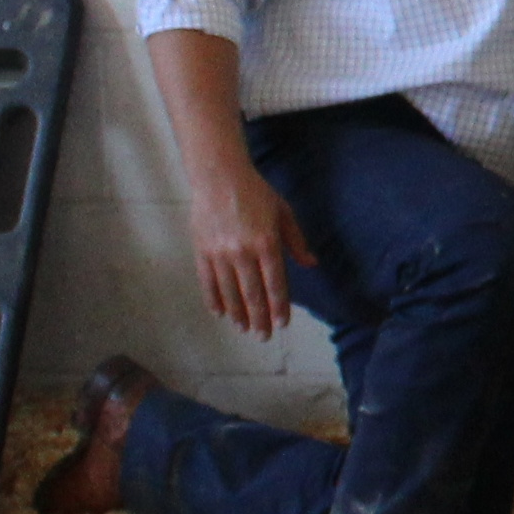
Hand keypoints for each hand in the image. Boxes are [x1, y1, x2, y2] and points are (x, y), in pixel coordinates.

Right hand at [187, 155, 313, 339]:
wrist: (219, 177)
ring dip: (237, 314)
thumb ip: (296, 242)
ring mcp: (220, 253)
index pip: (275, 284)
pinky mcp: (202, 251)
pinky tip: (220, 313)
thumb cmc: (257, 194)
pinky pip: (208, 282)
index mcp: (267, 243)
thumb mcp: (284, 214)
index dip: (279, 306)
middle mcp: (243, 252)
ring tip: (244, 328)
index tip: (282, 324)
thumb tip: (311, 264)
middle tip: (263, 336)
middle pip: (252, 294)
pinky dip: (214, 299)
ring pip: (230, 292)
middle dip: (259, 318)